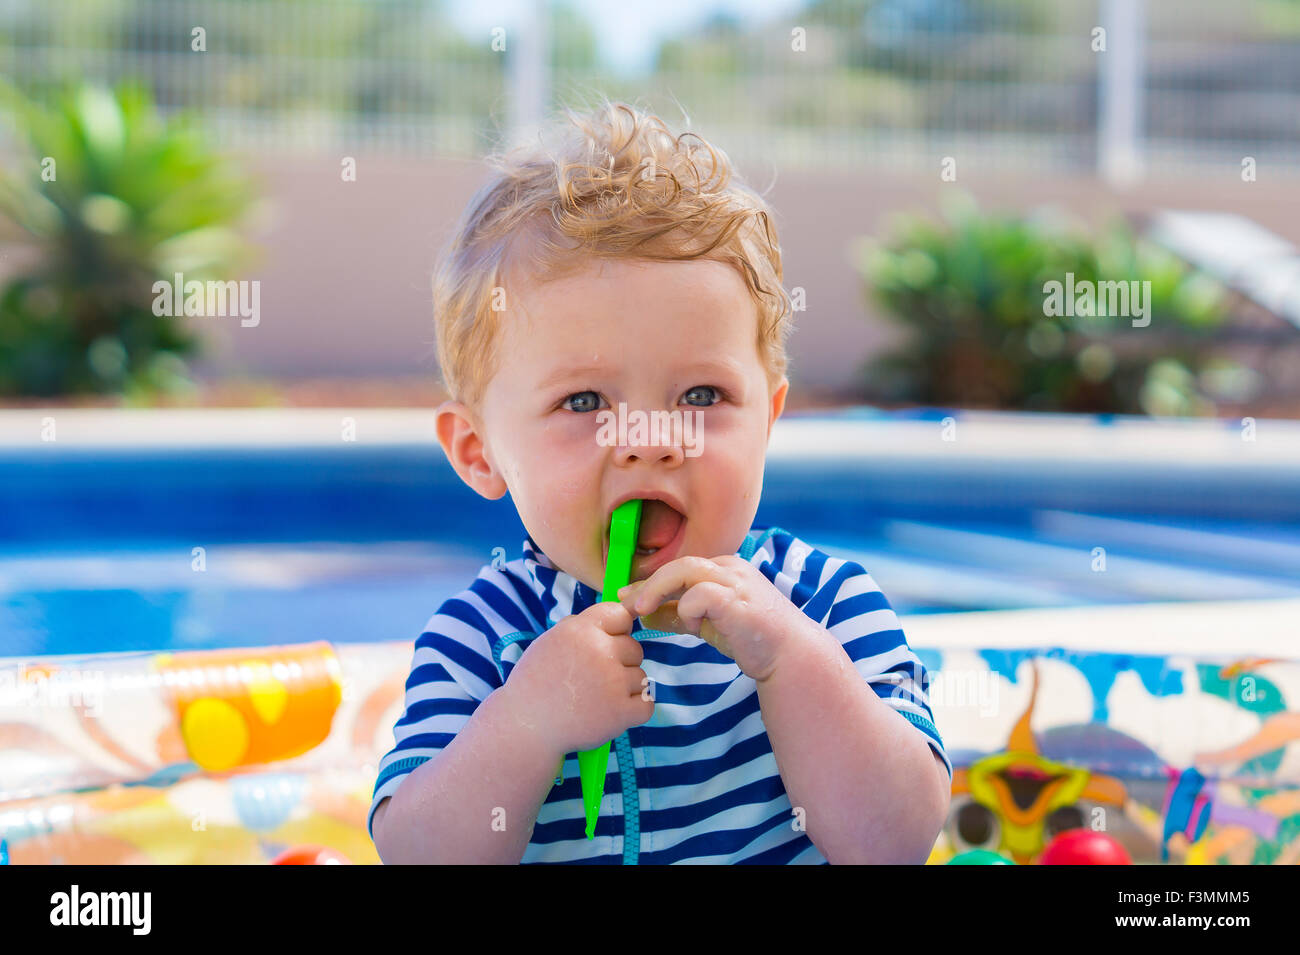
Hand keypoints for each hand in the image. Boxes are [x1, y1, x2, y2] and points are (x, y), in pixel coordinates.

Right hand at [498, 601, 654, 756]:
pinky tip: (610, 714)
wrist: (525, 728)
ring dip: (625, 689)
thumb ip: (580, 627)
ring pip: (640, 677)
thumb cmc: (536, 684)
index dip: (617, 631)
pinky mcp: (621, 712)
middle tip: (594, 680)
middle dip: (620, 663)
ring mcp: (612, 682)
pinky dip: (633, 712)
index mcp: (580, 630)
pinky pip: (647, 704)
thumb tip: (613, 617)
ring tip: (596, 699)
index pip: (621, 615)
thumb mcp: (549, 642)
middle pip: (635, 648)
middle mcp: (599, 651)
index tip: (606, 646)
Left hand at [618, 555, 810, 682]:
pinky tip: (692, 628)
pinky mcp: (737, 601)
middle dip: (649, 583)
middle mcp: (730, 568)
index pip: (680, 567)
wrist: (789, 655)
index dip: (651, 581)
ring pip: (686, 570)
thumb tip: (643, 613)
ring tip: (643, 610)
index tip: (627, 597)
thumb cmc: (750, 637)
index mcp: (724, 569)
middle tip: (627, 603)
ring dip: (659, 589)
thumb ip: (678, 614)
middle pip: (679, 563)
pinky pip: (700, 595)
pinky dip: (687, 609)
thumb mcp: (707, 622)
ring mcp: (735, 582)